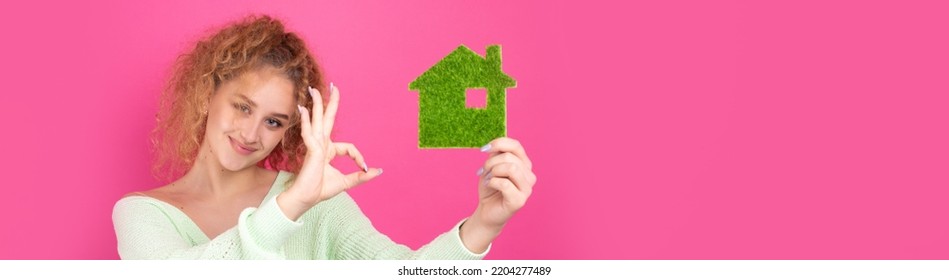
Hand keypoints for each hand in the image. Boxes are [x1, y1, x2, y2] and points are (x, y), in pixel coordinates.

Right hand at [277, 84, 381, 220]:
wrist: (305, 199)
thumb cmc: (320, 190)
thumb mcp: (346, 182)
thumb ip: (361, 176)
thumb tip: (379, 171)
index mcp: (328, 152)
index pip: (348, 147)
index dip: (359, 157)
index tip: (364, 168)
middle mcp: (321, 145)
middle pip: (327, 119)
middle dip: (330, 103)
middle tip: (333, 86)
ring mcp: (315, 146)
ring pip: (317, 120)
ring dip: (316, 104)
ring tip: (314, 89)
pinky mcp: (311, 150)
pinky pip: (310, 132)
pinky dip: (306, 121)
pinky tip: (304, 109)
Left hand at [461, 137, 535, 251]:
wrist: (486, 211)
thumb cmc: (491, 188)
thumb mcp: (492, 166)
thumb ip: (496, 154)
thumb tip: (494, 146)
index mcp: (524, 165)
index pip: (516, 146)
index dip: (499, 143)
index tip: (483, 149)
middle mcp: (529, 176)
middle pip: (510, 157)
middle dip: (491, 162)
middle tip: (484, 171)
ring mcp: (527, 189)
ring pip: (511, 168)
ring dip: (493, 172)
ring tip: (488, 178)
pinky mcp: (520, 201)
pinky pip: (505, 184)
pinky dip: (492, 182)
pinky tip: (489, 186)